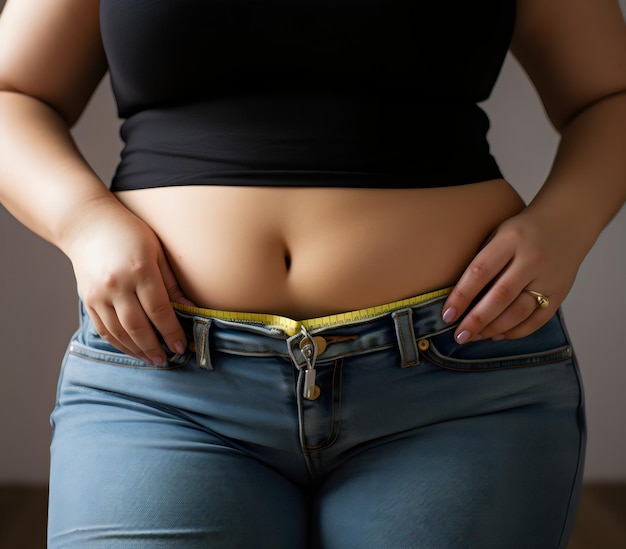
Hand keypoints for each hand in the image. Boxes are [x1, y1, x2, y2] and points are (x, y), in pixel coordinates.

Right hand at [64, 199, 191, 363]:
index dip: (172, 332)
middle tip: (168, 359)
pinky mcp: (87, 300)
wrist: (86, 223)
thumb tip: (189, 308)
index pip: (159, 310)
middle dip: (155, 347)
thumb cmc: (129, 233)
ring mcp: (99, 294)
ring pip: (119, 332)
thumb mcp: (157, 250)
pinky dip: (119, 343)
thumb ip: (172, 282)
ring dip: (137, 350)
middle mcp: (117, 284)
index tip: (182, 346)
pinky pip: (103, 329)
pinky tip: (132, 350)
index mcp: (140, 270)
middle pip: (138, 326)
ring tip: (153, 360)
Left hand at [441, 208, 584, 342]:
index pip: (480, 272)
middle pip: (501, 296)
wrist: (568, 221)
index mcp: (511, 240)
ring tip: (475, 337)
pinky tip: (498, 335)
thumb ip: (482, 260)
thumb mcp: (498, 233)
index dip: (461, 296)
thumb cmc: (522, 230)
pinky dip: (517, 331)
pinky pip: (539, 319)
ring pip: (520, 312)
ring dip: (494, 329)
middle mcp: (532, 259)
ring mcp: (549, 277)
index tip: (447, 315)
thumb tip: (457, 298)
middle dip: (476, 320)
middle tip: (459, 335)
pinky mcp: (561, 292)